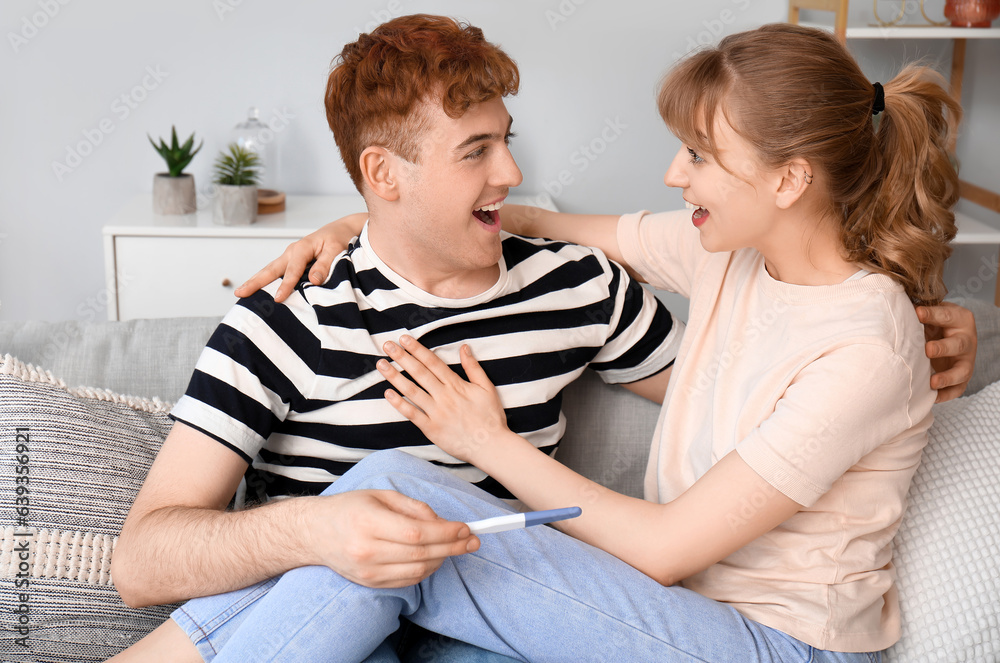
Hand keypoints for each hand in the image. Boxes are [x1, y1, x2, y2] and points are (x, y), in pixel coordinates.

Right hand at [234, 213, 365, 302]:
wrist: (341, 229)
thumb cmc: (340, 239)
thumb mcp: (336, 249)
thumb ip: (326, 264)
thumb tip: (314, 281)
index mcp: (302, 248)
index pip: (292, 270)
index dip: (285, 285)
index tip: (278, 299)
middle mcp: (292, 252)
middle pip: (270, 268)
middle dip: (255, 281)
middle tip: (239, 293)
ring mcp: (290, 256)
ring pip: (270, 270)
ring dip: (256, 281)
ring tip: (241, 293)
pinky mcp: (292, 261)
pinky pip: (277, 272)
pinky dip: (266, 281)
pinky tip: (260, 292)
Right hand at [307, 489, 478, 587]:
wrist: (316, 533)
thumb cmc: (350, 508)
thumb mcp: (381, 495)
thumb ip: (413, 507)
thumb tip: (442, 522)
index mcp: (368, 522)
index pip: (417, 533)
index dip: (446, 532)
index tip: (465, 527)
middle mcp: (366, 550)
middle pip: (421, 553)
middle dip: (453, 546)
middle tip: (473, 539)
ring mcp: (368, 571)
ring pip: (418, 570)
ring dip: (443, 558)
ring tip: (457, 545)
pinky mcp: (371, 583)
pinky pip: (409, 580)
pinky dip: (428, 569)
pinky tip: (436, 556)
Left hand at [377, 336, 508, 463]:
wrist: (491, 446)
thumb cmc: (491, 418)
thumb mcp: (487, 388)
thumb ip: (473, 367)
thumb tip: (464, 347)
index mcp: (456, 385)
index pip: (433, 363)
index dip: (417, 349)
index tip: (404, 339)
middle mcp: (444, 396)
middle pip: (419, 373)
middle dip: (402, 357)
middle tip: (387, 345)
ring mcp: (436, 412)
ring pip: (412, 391)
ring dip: (395, 377)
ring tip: (381, 365)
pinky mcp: (431, 429)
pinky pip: (412, 414)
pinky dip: (399, 404)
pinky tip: (388, 394)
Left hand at [917, 301, 976, 402]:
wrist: (945, 336)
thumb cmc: (932, 323)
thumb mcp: (928, 312)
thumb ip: (917, 309)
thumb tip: (892, 299)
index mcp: (959, 318)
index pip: (947, 315)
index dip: (933, 314)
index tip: (917, 313)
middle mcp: (966, 339)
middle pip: (959, 344)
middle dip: (943, 348)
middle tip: (927, 350)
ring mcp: (966, 360)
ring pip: (962, 370)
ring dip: (948, 377)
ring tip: (932, 382)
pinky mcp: (962, 377)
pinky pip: (957, 389)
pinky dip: (946, 394)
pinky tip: (933, 397)